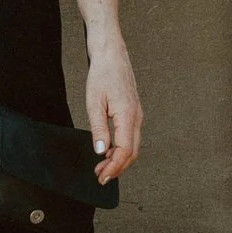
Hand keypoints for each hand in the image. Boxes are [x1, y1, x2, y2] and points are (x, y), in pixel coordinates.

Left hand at [85, 35, 142, 183]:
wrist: (112, 55)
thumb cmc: (103, 74)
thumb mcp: (94, 102)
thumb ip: (98, 128)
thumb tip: (101, 151)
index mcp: (128, 116)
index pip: (124, 151)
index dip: (113, 167)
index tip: (101, 177)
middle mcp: (137, 118)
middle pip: (132, 153)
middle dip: (117, 168)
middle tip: (101, 177)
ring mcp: (137, 115)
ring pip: (133, 146)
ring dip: (119, 160)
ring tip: (102, 167)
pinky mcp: (133, 112)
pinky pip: (131, 137)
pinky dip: (121, 149)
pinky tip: (109, 151)